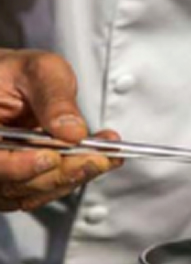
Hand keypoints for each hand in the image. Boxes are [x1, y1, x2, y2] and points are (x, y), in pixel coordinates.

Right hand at [0, 49, 120, 211]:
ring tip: (107, 157)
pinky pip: (44, 190)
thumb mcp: (40, 70)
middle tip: (97, 158)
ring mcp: (0, 174)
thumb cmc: (22, 73)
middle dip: (59, 172)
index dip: (17, 165)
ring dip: (73, 177)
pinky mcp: (20, 182)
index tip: (51, 157)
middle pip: (12, 182)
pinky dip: (73, 177)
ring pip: (30, 193)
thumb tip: (73, 131)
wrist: (19, 83)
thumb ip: (54, 99)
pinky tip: (101, 160)